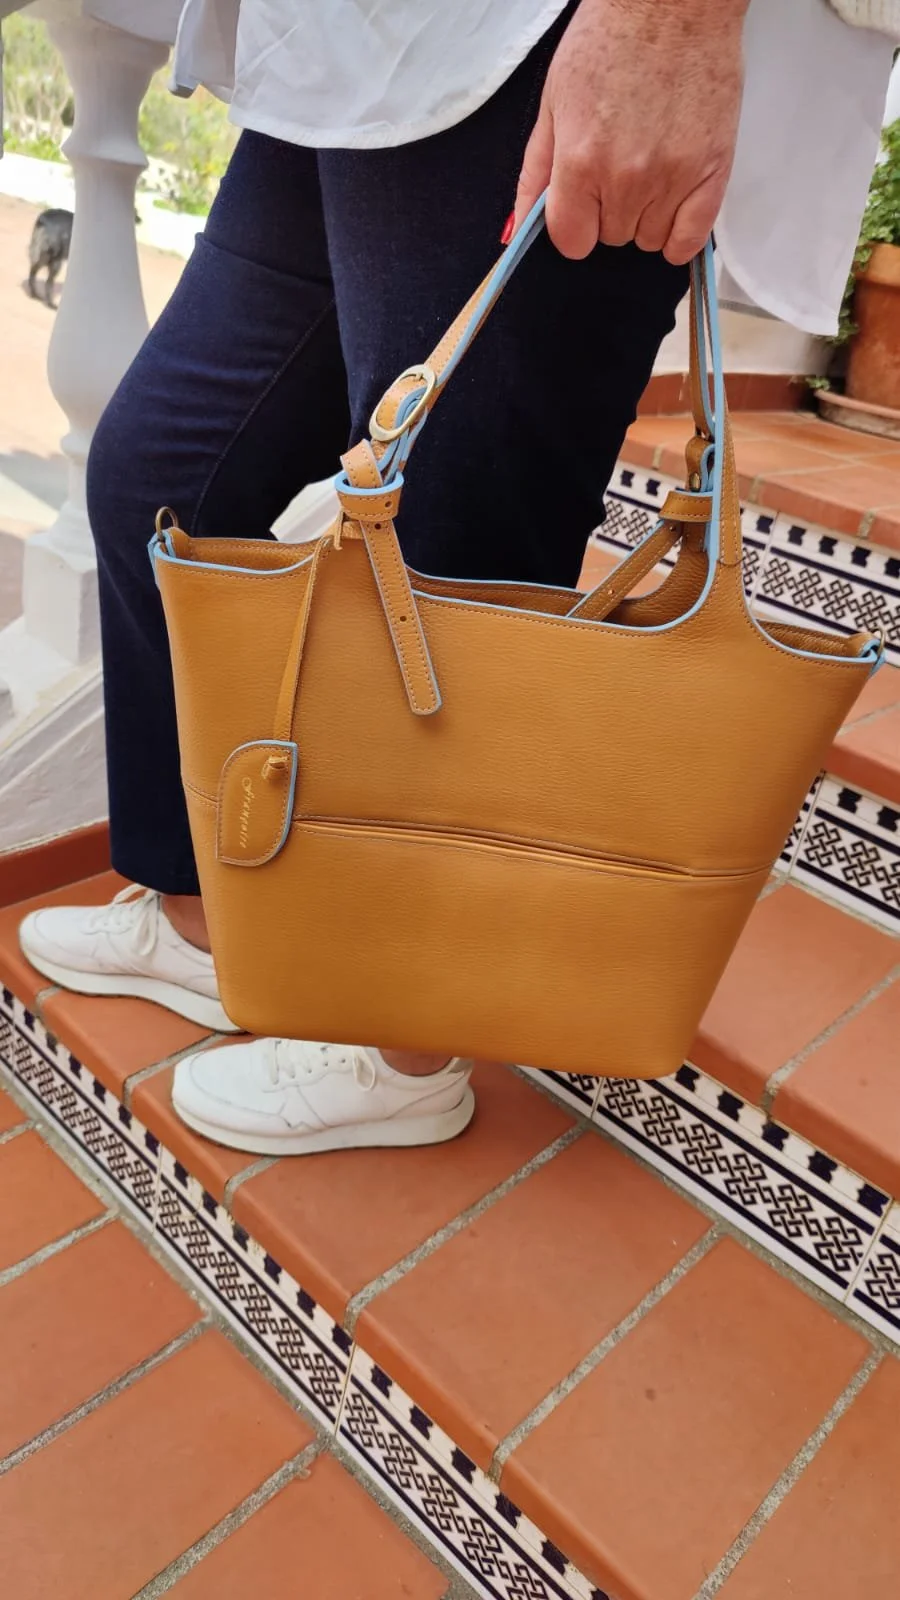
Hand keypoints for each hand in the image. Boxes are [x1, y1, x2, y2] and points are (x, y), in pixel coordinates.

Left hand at [514, 0, 747, 263]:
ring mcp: (673, 178)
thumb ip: (536, 172)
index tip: (582, 206)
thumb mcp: (554, 101)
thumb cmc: (611, 39)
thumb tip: (520, 227)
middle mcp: (627, 178)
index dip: (574, 225)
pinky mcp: (713, 171)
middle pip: (612, 238)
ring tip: (649, 166)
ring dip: (646, 217)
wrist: (673, 2)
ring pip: (649, 240)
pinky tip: (673, 201)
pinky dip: (680, 233)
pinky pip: (690, 241)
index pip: (572, 241)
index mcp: (581, 161)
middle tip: (618, 163)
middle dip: (610, 211)